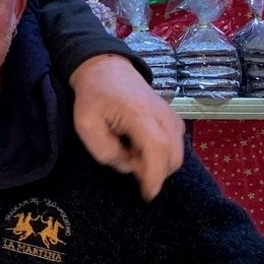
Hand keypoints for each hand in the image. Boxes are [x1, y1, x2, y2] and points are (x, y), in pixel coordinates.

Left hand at [69, 55, 183, 199]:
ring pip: (177, 153)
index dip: (154, 177)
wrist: (106, 68)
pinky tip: (142, 148)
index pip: (158, 151)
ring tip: (133, 154)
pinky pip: (176, 144)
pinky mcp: (172, 117)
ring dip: (159, 164)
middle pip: (173, 157)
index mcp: (140, 115)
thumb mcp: (86, 126)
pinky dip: (163, 154)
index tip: (146, 195)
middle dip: (155, 173)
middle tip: (130, 167)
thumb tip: (128, 166)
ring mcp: (171, 116)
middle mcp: (163, 116)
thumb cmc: (93, 96)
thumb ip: (105, 151)